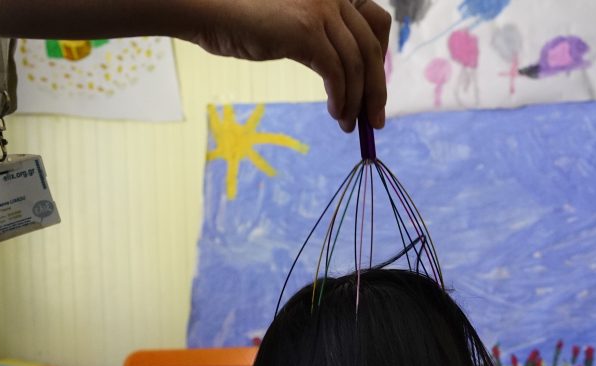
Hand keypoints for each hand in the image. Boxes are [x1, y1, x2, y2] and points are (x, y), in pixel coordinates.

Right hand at [190, 0, 389, 131]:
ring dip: (356, 101)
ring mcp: (321, 9)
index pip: (378, 24)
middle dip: (377, 89)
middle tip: (376, 121)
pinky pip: (336, 73)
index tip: (374, 87)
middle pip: (371, 48)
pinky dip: (341, 98)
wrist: (214, 14)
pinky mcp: (306, 30)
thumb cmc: (251, 24)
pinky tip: (336, 113)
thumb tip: (357, 80)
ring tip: (349, 124)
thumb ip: (327, 39)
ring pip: (356, 64)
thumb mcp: (299, 27)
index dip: (381, 58)